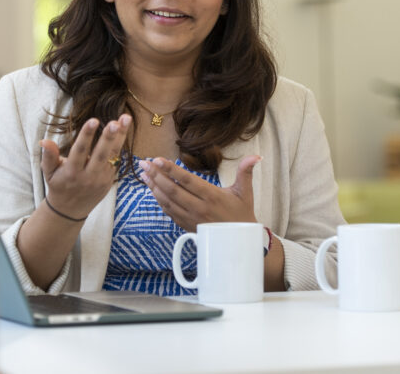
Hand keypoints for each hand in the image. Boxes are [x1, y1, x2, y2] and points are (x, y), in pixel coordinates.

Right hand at [40, 114, 130, 220]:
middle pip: (101, 154)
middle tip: (115, 122)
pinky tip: (124, 127)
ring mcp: (102, 178)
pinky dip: (121, 143)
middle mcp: (89, 176)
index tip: (93, 120)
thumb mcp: (49, 173)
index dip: (87, 136)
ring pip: (113, 155)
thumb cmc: (58, 185)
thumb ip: (48, 156)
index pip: (80, 151)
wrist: (71, 209)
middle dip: (108, 138)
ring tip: (125, 118)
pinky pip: (117, 159)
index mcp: (72, 172)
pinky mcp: (110, 179)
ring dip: (120, 136)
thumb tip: (44, 141)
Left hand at [138, 155, 259, 231]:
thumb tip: (256, 156)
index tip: (158, 160)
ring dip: (154, 187)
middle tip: (143, 163)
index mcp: (212, 197)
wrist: (239, 243)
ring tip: (143, 174)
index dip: (171, 170)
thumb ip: (246, 171)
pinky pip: (169, 212)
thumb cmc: (242, 214)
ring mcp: (191, 218)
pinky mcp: (186, 225)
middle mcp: (199, 208)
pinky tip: (152, 190)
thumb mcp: (245, 192)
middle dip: (156, 176)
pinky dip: (159, 200)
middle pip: (173, 190)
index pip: (187, 181)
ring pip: (168, 201)